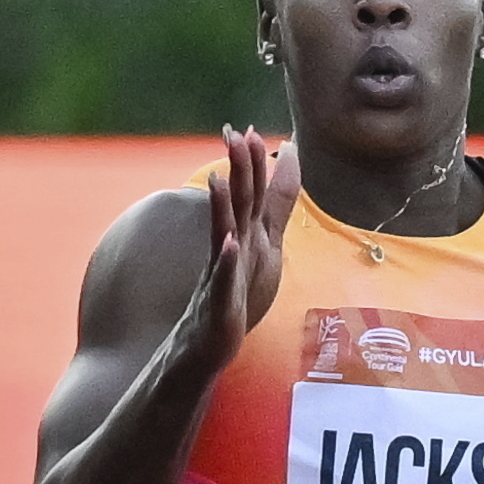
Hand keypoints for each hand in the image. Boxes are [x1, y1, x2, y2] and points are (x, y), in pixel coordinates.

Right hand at [173, 126, 298, 378]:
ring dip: (223, 208)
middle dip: (238, 171)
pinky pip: (223, 281)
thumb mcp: (262, 251)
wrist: (200, 352)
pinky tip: (229, 243)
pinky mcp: (220, 307)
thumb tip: (283, 171)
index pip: (250, 196)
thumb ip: (275, 210)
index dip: (253, 165)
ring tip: (221, 179)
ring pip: (224, 237)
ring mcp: (221, 279)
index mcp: (242, 240)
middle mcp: (229, 254)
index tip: (251, 130)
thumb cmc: (232, 302)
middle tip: (234, 135)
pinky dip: (226, 262)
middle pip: (238, 207)